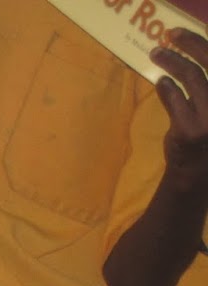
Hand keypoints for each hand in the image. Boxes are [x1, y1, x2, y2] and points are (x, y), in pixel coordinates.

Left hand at [154, 31, 207, 181]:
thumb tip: (188, 59)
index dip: (200, 43)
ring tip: (157, 55)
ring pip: (191, 77)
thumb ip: (204, 87)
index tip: (181, 35)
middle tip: (169, 37)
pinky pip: (174, 99)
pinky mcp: (190, 129)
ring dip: (172, 62)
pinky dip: (166, 87)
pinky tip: (161, 81)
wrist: (199, 175)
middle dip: (188, 45)